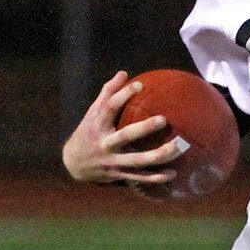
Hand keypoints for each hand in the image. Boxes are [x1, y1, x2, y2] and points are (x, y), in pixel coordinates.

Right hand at [61, 71, 186, 188]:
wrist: (73, 165)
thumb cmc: (88, 133)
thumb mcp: (92, 113)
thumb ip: (107, 93)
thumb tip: (124, 73)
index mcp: (98, 125)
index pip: (109, 107)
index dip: (123, 95)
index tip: (139, 85)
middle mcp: (105, 144)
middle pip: (125, 136)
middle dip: (144, 128)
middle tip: (163, 119)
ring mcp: (112, 161)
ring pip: (137, 160)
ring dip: (157, 156)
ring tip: (176, 148)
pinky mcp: (119, 175)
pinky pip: (139, 177)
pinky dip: (155, 177)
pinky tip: (172, 174)